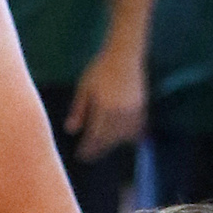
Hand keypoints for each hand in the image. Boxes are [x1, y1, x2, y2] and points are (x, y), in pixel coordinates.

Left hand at [65, 45, 145, 160]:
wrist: (125, 56)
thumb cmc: (100, 69)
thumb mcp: (84, 87)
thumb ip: (79, 110)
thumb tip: (71, 130)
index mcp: (104, 108)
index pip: (95, 136)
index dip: (88, 148)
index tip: (81, 156)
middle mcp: (120, 113)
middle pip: (109, 140)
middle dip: (98, 149)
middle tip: (89, 156)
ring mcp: (133, 111)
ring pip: (123, 137)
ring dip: (112, 145)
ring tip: (103, 148)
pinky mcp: (141, 108)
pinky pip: (135, 129)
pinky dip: (128, 137)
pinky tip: (121, 139)